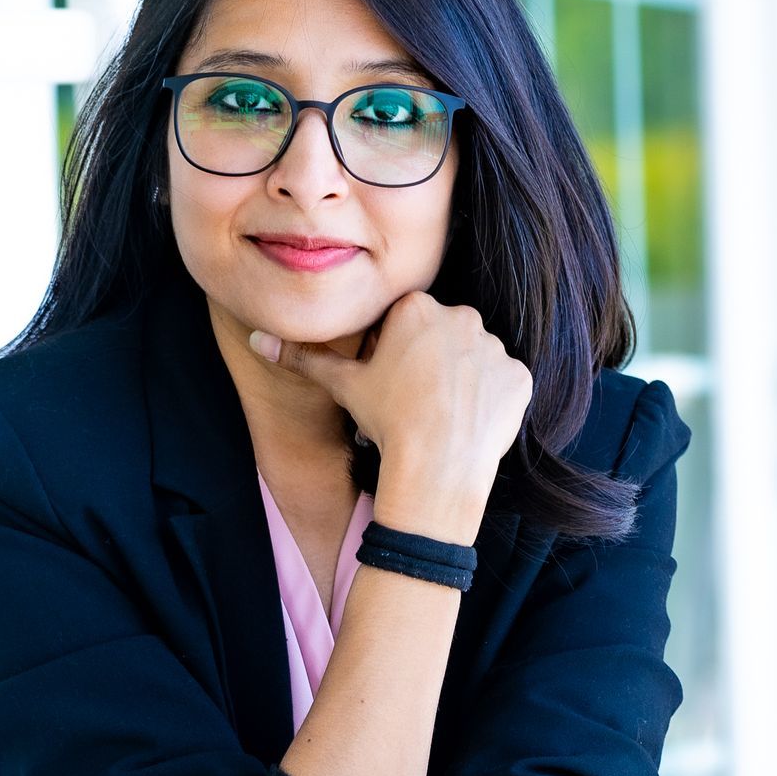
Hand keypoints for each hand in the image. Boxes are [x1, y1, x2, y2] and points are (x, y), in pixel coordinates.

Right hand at [250, 291, 531, 541]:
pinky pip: (503, 384)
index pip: (406, 322)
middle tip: (416, 404)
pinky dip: (490, 402)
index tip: (391, 383)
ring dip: (462, 382)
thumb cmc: (387, 422)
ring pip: (473, 360)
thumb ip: (305, 358)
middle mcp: (461, 316)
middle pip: (442, 336)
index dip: (395, 354)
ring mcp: (494, 347)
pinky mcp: (518, 377)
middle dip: (431, 363)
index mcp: (417, 308)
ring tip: (443, 417)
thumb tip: (258, 338)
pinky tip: (469, 424)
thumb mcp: (343, 388)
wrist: (435, 467)